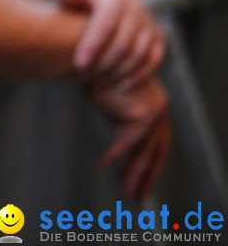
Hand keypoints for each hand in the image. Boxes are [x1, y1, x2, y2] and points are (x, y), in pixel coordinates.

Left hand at [58, 0, 163, 87]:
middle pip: (122, 43)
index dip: (93, 45)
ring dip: (118, 72)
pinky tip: (121, 86)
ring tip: (96, 83)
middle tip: (83, 76)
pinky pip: (154, 59)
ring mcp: (150, 23)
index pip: (106, 24)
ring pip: (138, 53)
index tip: (78, 64)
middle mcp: (136, 8)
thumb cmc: (80, 1)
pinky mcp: (158, 37)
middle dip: (102, 63)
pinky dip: (140, 75)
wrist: (103, 0)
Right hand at [87, 76, 171, 200]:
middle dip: (147, 174)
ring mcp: (154, 111)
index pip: (157, 141)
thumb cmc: (94, 72)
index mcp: (154, 104)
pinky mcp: (143, 113)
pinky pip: (128, 141)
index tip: (138, 179)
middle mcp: (159, 108)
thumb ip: (116, 112)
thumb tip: (114, 124)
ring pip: (146, 151)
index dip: (148, 162)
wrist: (90, 55)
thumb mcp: (109, 97)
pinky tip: (104, 163)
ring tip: (126, 190)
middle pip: (157, 150)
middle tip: (137, 195)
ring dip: (135, 173)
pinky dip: (116, 153)